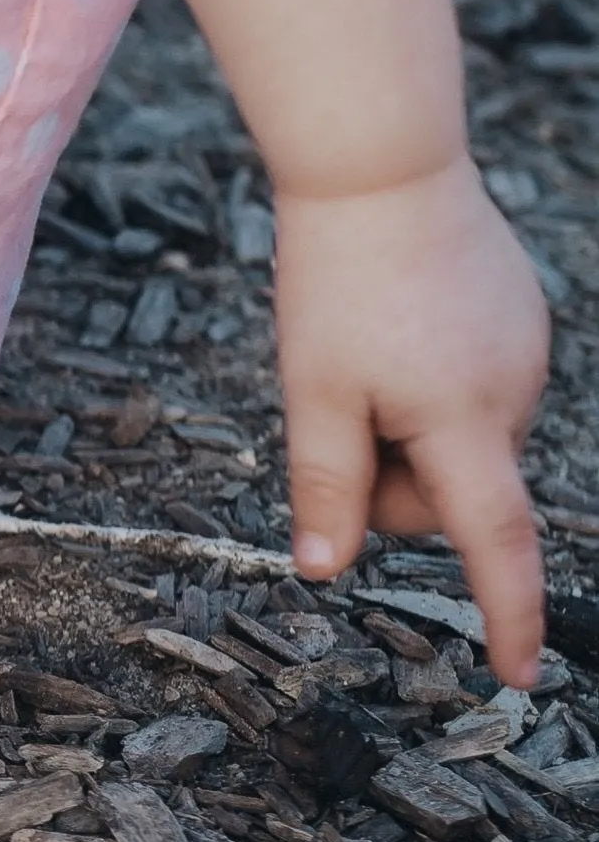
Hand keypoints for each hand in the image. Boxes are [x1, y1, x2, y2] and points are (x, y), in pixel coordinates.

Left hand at [275, 158, 550, 687]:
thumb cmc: (337, 280)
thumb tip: (325, 570)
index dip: (504, 615)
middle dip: (389, 477)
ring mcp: (527, 354)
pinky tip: (394, 325)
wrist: (381, 167)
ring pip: (452, 439)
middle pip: (446, 489)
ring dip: (402, 423)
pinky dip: (422, 384)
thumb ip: (325, 485)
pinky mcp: (520, 321)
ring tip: (364, 349)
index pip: (494, 544)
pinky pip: (465, 388)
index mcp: (466, 422)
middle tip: (336, 405)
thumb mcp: (313, 393)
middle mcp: (515, 393)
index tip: (516, 674)